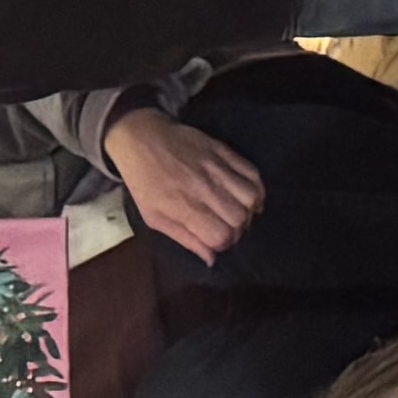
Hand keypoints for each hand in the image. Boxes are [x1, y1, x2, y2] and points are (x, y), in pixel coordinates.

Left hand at [104, 105, 268, 261]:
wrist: (140, 138)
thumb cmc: (144, 181)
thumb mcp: (155, 217)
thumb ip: (185, 239)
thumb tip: (212, 259)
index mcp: (186, 207)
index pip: (221, 236)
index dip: (222, 244)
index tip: (215, 240)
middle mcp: (205, 188)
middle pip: (240, 219)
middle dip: (237, 230)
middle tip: (227, 227)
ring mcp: (217, 167)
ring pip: (251, 196)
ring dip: (249, 210)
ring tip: (239, 212)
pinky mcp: (224, 151)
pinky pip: (253, 172)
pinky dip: (257, 188)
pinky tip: (248, 196)